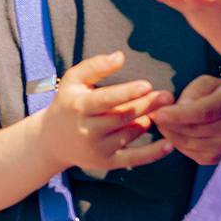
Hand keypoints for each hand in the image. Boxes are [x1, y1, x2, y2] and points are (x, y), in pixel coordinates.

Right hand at [42, 52, 173, 177]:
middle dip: (146, 105)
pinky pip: (132, 159)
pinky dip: (152, 154)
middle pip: (123, 116)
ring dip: (147, 121)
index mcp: (79, 106)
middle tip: (167, 96)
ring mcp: (96, 148)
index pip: (106, 99)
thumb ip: (95, 66)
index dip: (127, 92)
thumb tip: (120, 56)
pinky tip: (169, 145)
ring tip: (159, 111)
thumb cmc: (68, 104)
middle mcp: (87, 129)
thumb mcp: (73, 81)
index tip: (147, 85)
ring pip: (130, 133)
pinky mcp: (105, 163)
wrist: (51, 141)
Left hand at [150, 74, 220, 166]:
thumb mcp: (208, 84)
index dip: (178, 115)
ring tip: (163, 122)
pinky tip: (175, 132)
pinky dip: (177, 142)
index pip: (203, 112)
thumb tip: (180, 108)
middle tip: (154, 115)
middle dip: (168, 123)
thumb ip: (193, 91)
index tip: (158, 113)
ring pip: (187, 143)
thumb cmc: (220, 98)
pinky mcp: (215, 158)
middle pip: (192, 130)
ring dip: (169, 133)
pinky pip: (188, 152)